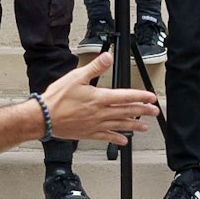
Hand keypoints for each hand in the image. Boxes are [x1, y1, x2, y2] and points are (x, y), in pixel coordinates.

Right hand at [41, 52, 158, 144]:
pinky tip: (123, 141)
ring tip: (145, 127)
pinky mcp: (88, 133)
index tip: (151, 98)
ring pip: (120, 125)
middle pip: (127, 112)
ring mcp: (95, 124)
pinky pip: (106, 137)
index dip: (141, 96)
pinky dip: (116, 139)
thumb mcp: (76, 77)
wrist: (44, 118)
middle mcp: (101, 113)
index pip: (126, 96)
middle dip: (142, 111)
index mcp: (99, 98)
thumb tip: (107, 58)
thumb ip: (94, 68)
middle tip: (154, 112)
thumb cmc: (57, 98)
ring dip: (134, 125)